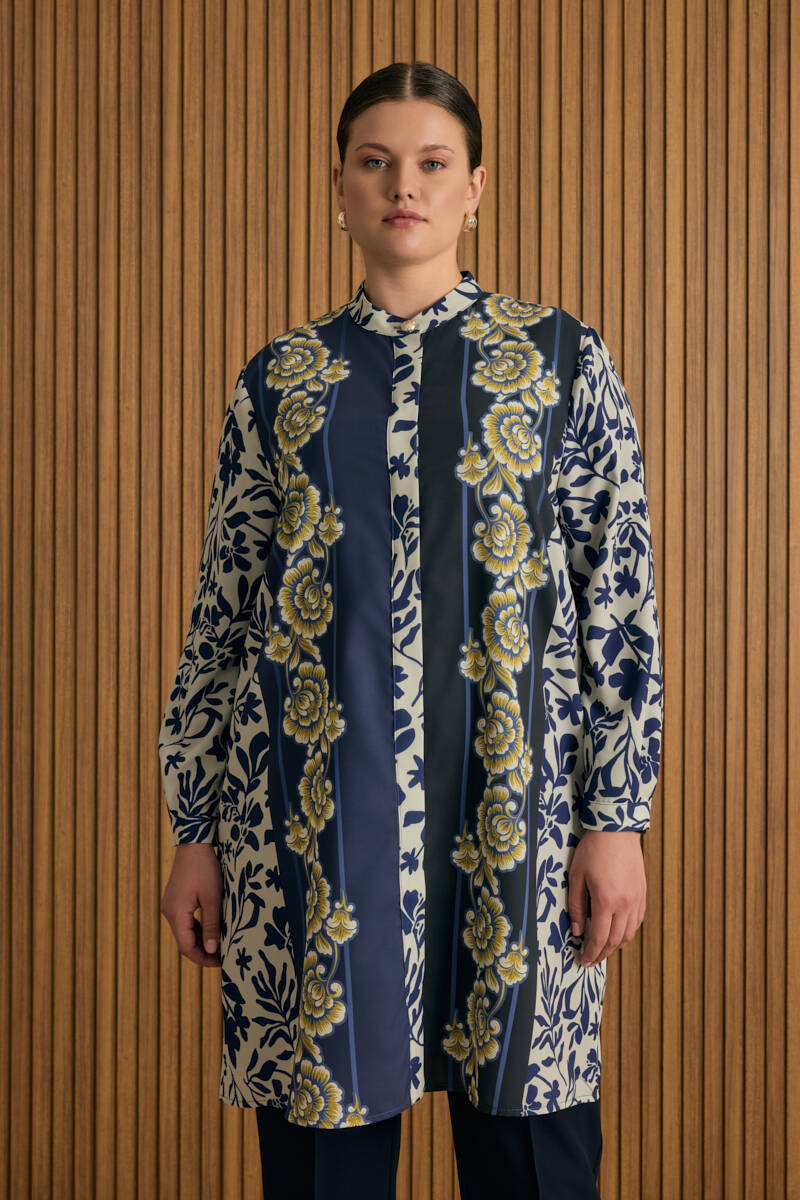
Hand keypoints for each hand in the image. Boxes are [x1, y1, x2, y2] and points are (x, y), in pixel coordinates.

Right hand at [161, 843, 222, 967]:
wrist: (193, 843)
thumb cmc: (205, 868)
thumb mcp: (213, 898)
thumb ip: (212, 925)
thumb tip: (213, 950)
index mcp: (176, 914)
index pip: (187, 947)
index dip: (203, 958)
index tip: (220, 963)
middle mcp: (169, 912)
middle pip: (184, 941)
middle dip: (202, 952)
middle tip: (223, 957)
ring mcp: (170, 906)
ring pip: (184, 932)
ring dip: (200, 941)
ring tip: (219, 947)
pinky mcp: (174, 900)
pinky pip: (184, 921)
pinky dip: (196, 929)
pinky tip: (210, 931)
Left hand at [568, 829, 646, 966]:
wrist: (617, 830)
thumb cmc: (592, 851)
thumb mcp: (576, 877)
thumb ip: (577, 906)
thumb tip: (577, 931)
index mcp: (607, 901)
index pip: (599, 938)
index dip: (591, 954)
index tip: (583, 962)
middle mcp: (626, 904)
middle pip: (615, 941)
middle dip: (602, 954)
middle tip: (590, 960)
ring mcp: (637, 900)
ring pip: (629, 934)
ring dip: (615, 946)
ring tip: (602, 949)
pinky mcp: (642, 893)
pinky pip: (637, 921)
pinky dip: (627, 932)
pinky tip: (617, 932)